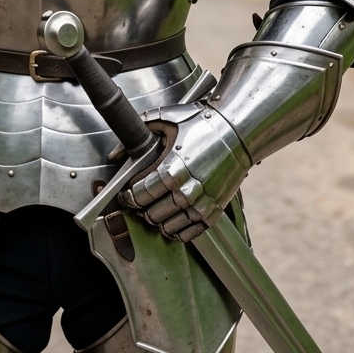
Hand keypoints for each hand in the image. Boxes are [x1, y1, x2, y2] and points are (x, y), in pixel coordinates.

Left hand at [120, 102, 250, 242]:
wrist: (239, 132)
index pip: (139, 196)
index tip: (126, 193)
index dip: (128, 197)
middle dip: (141, 208)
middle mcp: (185, 192)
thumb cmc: (201, 122)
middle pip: (151, 214)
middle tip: (140, 200)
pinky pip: (189, 233)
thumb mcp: (166, 119)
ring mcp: (201, 205)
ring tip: (155, 209)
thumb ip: (139, 134)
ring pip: (167, 227)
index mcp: (170, 171)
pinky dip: (177, 231)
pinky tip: (172, 220)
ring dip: (157, 220)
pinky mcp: (214, 212)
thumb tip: (115, 155)